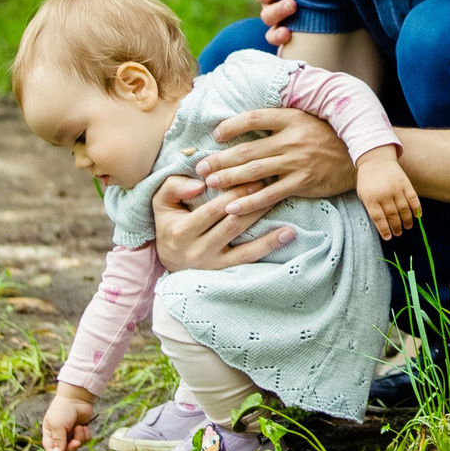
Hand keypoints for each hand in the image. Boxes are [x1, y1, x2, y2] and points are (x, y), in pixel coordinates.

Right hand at [41, 383, 95, 450]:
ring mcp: (72, 433)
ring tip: (78, 427)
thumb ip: (58, 441)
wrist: (77, 398)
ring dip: (79, 437)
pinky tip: (83, 425)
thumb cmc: (62, 410)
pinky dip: (85, 433)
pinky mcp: (82, 431)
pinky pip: (85, 440)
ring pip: (77, 446)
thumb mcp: (57, 425)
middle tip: (75, 442)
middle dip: (71, 448)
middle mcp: (61, 436)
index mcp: (50, 434)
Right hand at [153, 172, 296, 270]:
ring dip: (265, 222)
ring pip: (244, 243)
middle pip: (231, 225)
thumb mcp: (161, 203)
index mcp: (181, 232)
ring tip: (281, 202)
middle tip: (269, 182)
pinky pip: (249, 259)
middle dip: (251, 203)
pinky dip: (270, 246)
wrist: (169, 261)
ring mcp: (213, 265)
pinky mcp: (225, 273)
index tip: (251, 177)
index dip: (232, 193)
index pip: (212, 210)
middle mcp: (197, 251)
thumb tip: (198, 184)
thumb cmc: (168, 224)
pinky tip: (288, 233)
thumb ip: (174, 187)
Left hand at [193, 107, 356, 212]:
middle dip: (221, 159)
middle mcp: (292, 139)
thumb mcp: (308, 120)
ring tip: (210, 184)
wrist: (360, 159)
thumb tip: (249, 122)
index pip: (255, 118)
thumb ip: (281, 120)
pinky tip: (232, 207)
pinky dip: (250, 201)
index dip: (232, 125)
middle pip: (248, 149)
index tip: (217, 134)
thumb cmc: (329, 138)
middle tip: (200, 167)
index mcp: (292, 118)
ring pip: (255, 172)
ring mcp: (297, 162)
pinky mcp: (302, 183)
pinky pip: (270, 194)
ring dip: (229, 179)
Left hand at [355, 147, 421, 239]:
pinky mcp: (405, 184)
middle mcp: (384, 195)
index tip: (389, 237)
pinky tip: (418, 216)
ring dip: (407, 221)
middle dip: (396, 227)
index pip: (379, 219)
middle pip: (392, 216)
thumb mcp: (363, 194)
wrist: (375, 160)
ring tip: (407, 227)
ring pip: (404, 210)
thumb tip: (382, 224)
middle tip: (398, 233)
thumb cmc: (368, 180)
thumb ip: (371, 207)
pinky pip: (413, 199)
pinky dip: (417, 209)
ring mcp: (396, 189)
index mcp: (371, 199)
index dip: (384, 230)